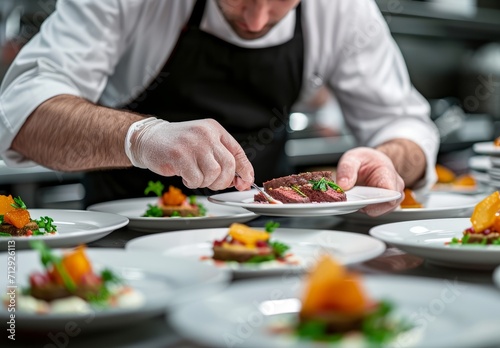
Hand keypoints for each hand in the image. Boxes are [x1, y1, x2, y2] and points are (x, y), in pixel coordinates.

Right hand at [125, 118, 253, 190]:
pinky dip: (192, 183)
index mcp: (214, 129)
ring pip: (214, 174)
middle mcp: (206, 134)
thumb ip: (219, 157)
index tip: (245, 182)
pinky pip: (196, 179)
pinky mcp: (180, 156)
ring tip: (195, 176)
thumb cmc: (176, 144)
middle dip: (224, 181)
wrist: (147, 139)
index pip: (237, 151)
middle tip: (213, 184)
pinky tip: (184, 175)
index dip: (245, 170)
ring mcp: (193, 144)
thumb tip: (238, 179)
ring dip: (205, 182)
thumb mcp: (202, 143)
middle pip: (228, 165)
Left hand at [335, 147, 403, 215]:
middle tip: (353, 195)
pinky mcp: (386, 206)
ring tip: (357, 195)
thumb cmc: (366, 160)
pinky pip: (375, 212)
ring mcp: (392, 198)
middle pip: (383, 205)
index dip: (373, 199)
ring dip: (364, 206)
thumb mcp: (352, 158)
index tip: (359, 198)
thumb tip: (343, 185)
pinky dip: (364, 208)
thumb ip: (347, 169)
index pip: (388, 193)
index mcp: (388, 173)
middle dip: (365, 203)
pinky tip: (360, 199)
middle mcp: (395, 187)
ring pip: (378, 211)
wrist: (372, 162)